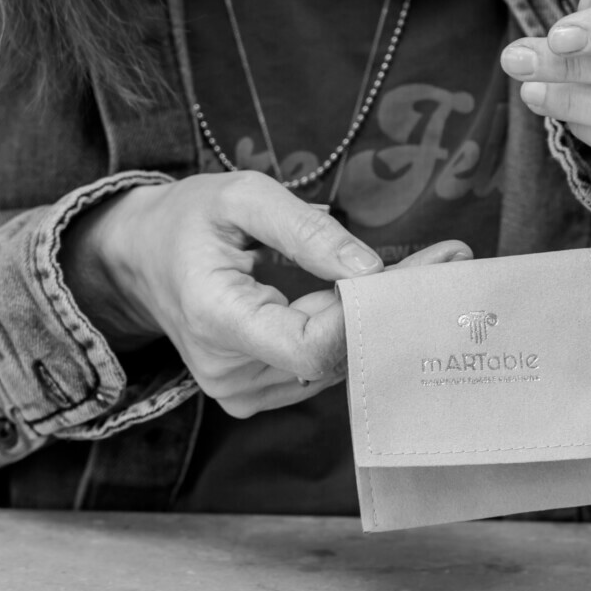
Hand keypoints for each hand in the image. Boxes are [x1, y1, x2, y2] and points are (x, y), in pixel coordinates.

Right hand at [62, 171, 469, 417]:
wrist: (139, 262)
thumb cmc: (189, 220)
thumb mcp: (241, 196)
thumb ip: (304, 230)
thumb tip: (368, 267)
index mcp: (217, 318)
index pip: (313, 345)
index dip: (374, 313)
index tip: (428, 268)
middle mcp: (229, 372)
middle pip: (335, 353)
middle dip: (394, 306)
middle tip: (451, 258)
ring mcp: (242, 392)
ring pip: (336, 364)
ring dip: (378, 320)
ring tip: (423, 270)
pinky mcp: (257, 395)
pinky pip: (321, 368)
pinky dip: (352, 332)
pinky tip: (378, 298)